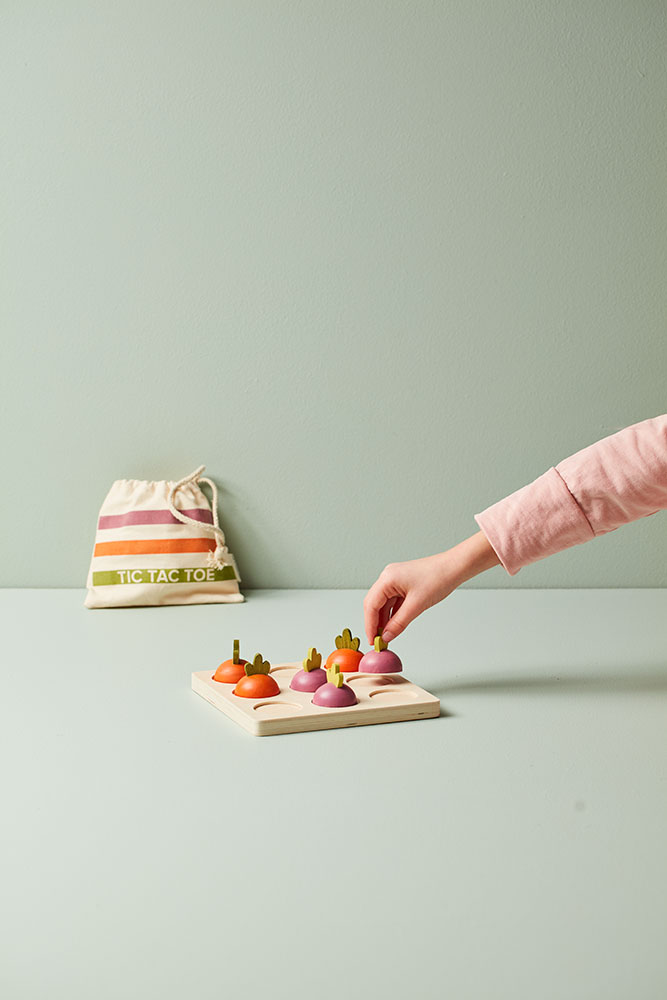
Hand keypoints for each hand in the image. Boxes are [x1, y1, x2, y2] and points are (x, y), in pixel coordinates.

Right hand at [363, 531, 499, 643]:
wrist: (455, 567)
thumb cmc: (438, 578)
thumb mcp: (417, 605)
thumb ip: (399, 623)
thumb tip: (387, 637)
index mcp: (387, 578)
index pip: (371, 605)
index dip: (370, 625)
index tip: (372, 641)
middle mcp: (388, 577)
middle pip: (374, 604)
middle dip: (375, 623)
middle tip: (377, 641)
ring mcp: (395, 580)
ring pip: (383, 603)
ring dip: (384, 620)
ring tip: (386, 637)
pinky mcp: (402, 583)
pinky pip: (393, 601)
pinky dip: (392, 614)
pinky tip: (394, 625)